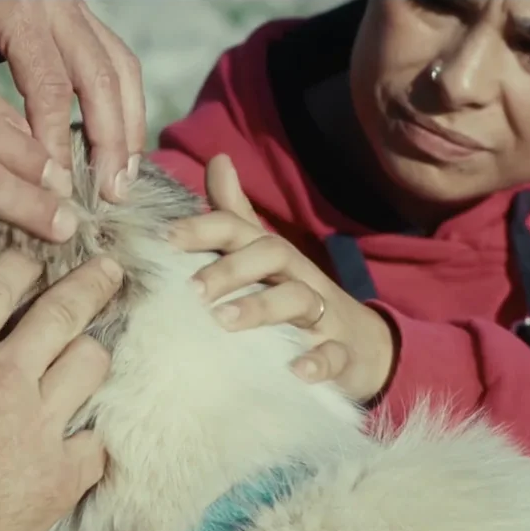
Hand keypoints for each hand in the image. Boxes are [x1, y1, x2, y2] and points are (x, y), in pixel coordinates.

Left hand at [0, 0, 145, 202]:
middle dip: (109, 140)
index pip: (50, 87)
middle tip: (110, 196)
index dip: (56, 142)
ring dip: (126, 127)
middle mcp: (56, 2)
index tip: (58, 189)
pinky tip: (119, 148)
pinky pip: (118, 61)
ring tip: (122, 179)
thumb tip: (21, 157)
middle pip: (100, 76)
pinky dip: (124, 106)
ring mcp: (75, 7)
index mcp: (15, 8)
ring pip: (120, 68)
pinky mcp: (83, 19)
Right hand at [0, 250, 120, 530]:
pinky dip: (91, 434)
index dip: (18, 263)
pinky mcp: (61, 474)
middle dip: (90, 283)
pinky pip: (96, 440)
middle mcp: (4, 379)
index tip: (30, 258)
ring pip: (91, 363)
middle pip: (64, 311)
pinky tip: (84, 434)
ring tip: (92, 348)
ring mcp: (40, 426)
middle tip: (107, 270)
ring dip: (91, 351)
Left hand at [165, 154, 395, 402]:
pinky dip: (317, 361)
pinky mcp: (342, 354)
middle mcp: (299, 276)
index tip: (166, 238)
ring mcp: (324, 314)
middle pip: (272, 254)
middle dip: (230, 268)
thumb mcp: (266, 257)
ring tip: (223, 322)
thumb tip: (217, 159)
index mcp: (274, 255)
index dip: (204, 228)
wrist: (363, 346)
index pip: (240, 229)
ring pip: (299, 299)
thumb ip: (237, 215)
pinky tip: (296, 370)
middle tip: (191, 290)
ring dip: (261, 307)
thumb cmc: (298, 296)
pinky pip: (334, 354)